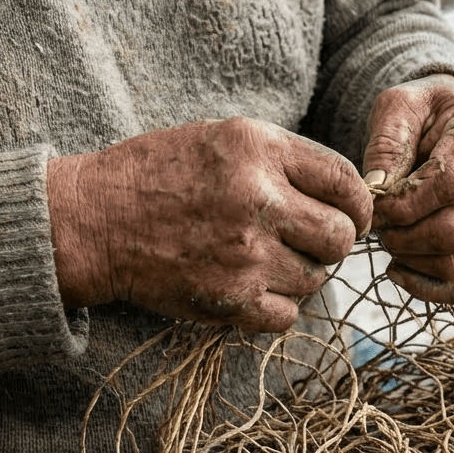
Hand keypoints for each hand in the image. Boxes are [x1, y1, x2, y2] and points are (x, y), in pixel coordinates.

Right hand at [48, 117, 371, 331]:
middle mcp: (258, 200)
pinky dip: (278, 306)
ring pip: (316, 279)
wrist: (94, 221)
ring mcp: (246, 254)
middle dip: (333, 242)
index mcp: (259, 149)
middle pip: (341, 237)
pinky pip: (288, 315)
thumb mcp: (222, 137)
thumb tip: (345, 195)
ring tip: (266, 259)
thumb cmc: (156, 175)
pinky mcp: (231, 299)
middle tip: (309, 241)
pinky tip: (253, 287)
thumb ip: (284, 160)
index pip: (346, 182)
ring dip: (300, 273)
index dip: (360, 204)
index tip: (352, 214)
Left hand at [362, 75, 453, 302]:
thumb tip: (375, 189)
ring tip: (390, 239)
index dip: (404, 203)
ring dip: (410, 260)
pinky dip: (424, 288)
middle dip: (403, 236)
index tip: (374, 203)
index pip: (451, 184)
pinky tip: (399, 267)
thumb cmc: (425, 117)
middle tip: (379, 226)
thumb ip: (387, 143)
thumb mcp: (401, 107)